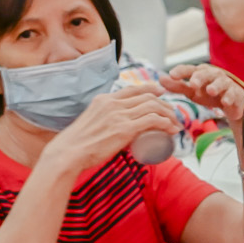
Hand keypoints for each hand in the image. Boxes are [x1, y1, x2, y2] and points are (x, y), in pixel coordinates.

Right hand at [40, 85, 179, 173]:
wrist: (68, 153)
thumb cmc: (77, 145)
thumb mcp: (90, 123)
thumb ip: (100, 121)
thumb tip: (109, 130)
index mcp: (103, 99)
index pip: (133, 89)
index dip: (151, 89)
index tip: (161, 93)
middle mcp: (112, 103)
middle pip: (147, 97)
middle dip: (165, 105)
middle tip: (173, 115)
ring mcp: (118, 115)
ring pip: (153, 107)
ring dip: (169, 115)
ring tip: (175, 124)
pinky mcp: (124, 129)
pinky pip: (152, 120)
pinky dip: (166, 123)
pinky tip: (171, 129)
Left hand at [165, 63, 243, 128]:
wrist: (231, 103)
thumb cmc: (209, 94)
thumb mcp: (192, 91)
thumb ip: (177, 86)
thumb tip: (160, 78)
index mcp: (200, 73)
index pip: (189, 69)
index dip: (181, 71)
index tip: (172, 74)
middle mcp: (213, 75)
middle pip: (205, 73)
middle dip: (199, 77)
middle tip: (192, 83)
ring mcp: (225, 83)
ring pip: (221, 82)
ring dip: (216, 86)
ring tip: (211, 90)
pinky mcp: (236, 93)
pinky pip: (232, 94)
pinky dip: (229, 98)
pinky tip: (225, 103)